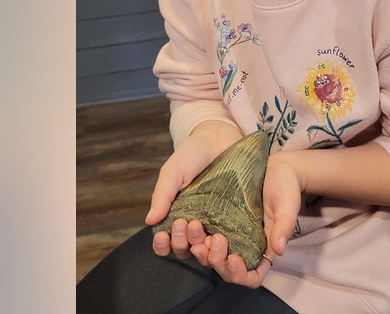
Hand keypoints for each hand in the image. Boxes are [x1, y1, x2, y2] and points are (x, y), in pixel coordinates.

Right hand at [145, 122, 241, 259]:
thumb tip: (149, 221)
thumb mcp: (173, 172)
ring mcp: (218, 225)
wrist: (221, 138)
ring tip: (203, 231)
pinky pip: (233, 242)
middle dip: (181, 242)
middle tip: (185, 223)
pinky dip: (227, 246)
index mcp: (177, 216)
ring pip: (208, 251)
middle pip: (186, 249)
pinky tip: (222, 237)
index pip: (167, 242)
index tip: (162, 236)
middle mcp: (197, 225)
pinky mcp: (239, 221)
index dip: (162, 245)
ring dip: (203, 248)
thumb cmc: (193, 154)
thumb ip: (162, 195)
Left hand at [187, 152, 303, 286]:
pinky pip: (200, 236)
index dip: (240, 275)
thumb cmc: (285, 186)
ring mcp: (227, 235)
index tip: (233, 258)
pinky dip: (190, 236)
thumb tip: (278, 249)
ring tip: (194, 227)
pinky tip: (185, 222)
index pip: (252, 277)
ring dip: (199, 249)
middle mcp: (242, 247)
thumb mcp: (288, 202)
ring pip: (208, 255)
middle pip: (225, 270)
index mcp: (262, 249)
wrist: (273, 166)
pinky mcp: (214, 221)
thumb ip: (285, 224)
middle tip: (212, 240)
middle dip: (215, 260)